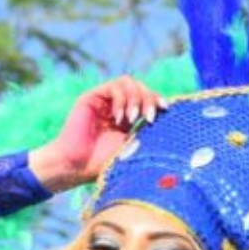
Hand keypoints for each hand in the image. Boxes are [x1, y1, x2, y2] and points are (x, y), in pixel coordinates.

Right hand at [27, 76, 164, 191]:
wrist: (78, 167)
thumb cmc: (104, 162)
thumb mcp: (134, 143)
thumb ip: (148, 127)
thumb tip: (170, 115)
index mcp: (127, 118)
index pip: (147, 97)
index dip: (157, 99)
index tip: (166, 109)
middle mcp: (115, 106)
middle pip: (140, 87)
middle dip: (149, 99)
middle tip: (150, 117)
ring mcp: (102, 101)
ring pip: (128, 82)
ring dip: (136, 98)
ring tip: (133, 118)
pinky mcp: (90, 98)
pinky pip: (113, 87)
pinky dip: (121, 99)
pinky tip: (119, 117)